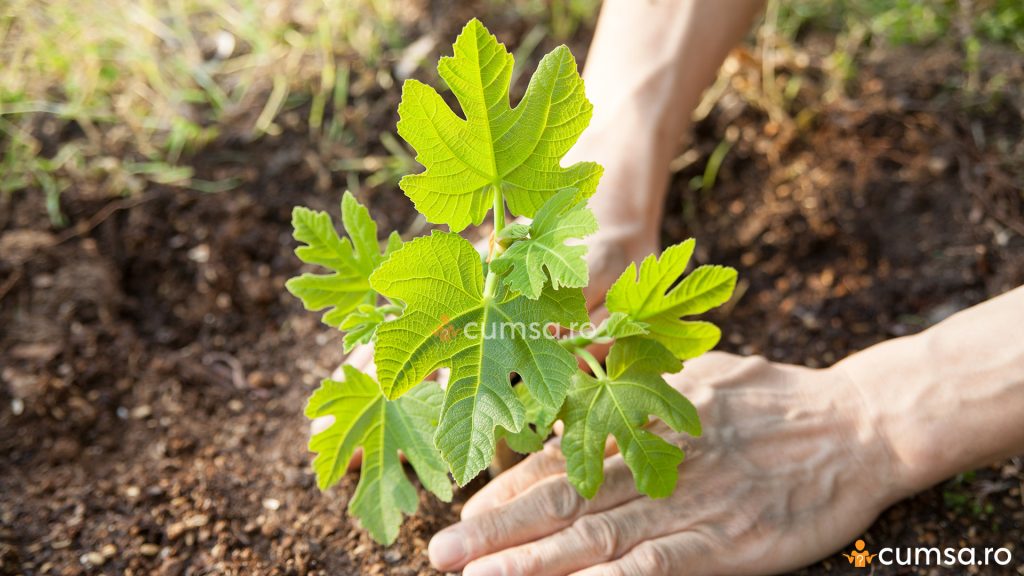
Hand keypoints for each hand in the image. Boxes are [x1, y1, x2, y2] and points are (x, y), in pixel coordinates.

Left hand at [428, 352, 911, 575]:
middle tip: (440, 553)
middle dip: (496, 531)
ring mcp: (687, 507)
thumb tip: (577, 358)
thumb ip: (635, 375)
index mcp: (639, 422)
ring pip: (596, 538)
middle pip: (560, 500)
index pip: (557, 460)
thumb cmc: (769, 397)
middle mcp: (652, 463)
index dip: (505, 491)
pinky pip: (658, 566)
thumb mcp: (693, 371)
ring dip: (534, 562)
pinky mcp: (725, 544)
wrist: (856, 424)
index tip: (460, 512)